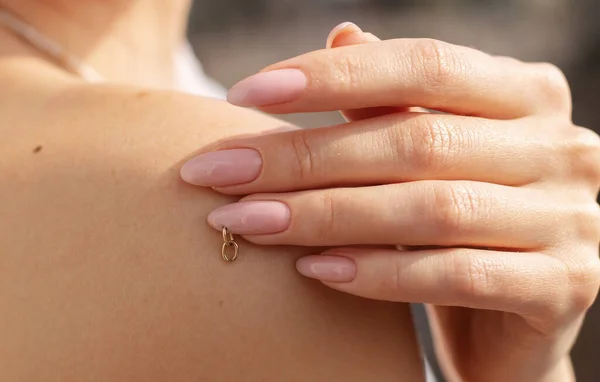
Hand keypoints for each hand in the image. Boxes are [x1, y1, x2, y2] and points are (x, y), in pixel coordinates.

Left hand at [180, 24, 599, 381]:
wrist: (514, 315)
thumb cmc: (461, 222)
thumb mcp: (430, 154)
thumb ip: (395, 99)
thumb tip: (341, 34)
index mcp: (527, 94)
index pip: (423, 65)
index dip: (333, 76)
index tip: (245, 92)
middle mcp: (560, 146)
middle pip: (414, 140)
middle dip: (303, 156)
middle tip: (220, 171)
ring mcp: (571, 218)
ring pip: (429, 207)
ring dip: (325, 215)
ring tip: (247, 221)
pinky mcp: (564, 286)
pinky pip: (456, 275)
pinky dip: (377, 272)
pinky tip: (313, 270)